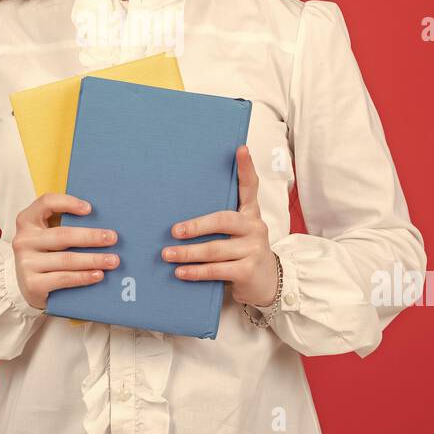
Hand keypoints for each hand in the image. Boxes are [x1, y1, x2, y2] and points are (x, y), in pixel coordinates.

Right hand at [12, 192, 119, 309]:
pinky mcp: (32, 284)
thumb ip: (66, 223)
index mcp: (27, 220)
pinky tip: (98, 275)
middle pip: (62, 235)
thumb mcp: (49, 234)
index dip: (68, 202)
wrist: (31, 286)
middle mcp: (23, 240)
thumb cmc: (47, 253)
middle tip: (113, 238)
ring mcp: (26, 263)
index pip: (46, 203)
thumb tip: (102, 221)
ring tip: (112, 260)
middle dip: (91, 236)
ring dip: (93, 259)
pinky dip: (83, 277)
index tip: (90, 209)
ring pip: (66, 259)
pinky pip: (63, 279)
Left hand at [161, 144, 278, 307]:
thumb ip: (219, 222)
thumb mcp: (236, 233)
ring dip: (188, 253)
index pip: (250, 187)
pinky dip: (196, 272)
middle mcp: (255, 227)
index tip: (241, 149)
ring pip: (215, 249)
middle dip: (196, 225)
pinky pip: (217, 270)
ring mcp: (254, 249)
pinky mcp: (249, 270)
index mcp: (250, 212)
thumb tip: (178, 216)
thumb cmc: (242, 252)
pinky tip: (180, 272)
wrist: (266, 283)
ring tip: (167, 254)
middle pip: (223, 220)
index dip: (246, 168)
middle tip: (173, 231)